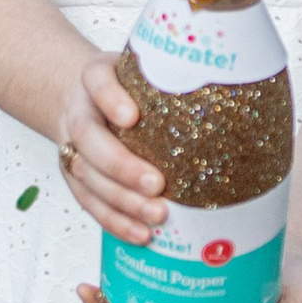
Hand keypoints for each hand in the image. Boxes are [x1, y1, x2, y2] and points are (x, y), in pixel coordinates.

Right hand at [54, 47, 166, 241]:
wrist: (83, 100)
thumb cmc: (127, 87)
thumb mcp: (145, 69)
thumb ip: (172, 77)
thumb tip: (228, 92)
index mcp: (94, 78)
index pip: (97, 80)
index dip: (110, 99)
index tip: (131, 116)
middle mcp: (78, 112)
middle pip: (89, 138)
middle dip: (121, 165)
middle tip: (156, 183)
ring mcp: (73, 148)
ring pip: (88, 176)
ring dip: (122, 201)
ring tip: (157, 214)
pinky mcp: (76, 178)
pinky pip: (90, 203)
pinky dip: (116, 221)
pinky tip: (141, 233)